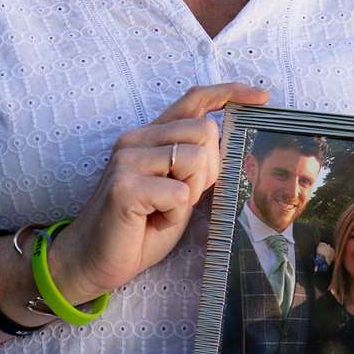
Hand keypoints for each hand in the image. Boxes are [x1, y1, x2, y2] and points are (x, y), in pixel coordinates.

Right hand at [48, 82, 267, 300]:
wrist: (91, 260)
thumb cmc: (138, 229)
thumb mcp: (177, 191)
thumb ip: (196, 165)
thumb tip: (228, 146)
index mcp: (149, 135)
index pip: (194, 100)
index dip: (229, 93)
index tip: (262, 96)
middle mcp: (136, 138)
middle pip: (205, 131)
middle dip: (210, 170)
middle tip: (183, 199)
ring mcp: (127, 160)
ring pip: (196, 159)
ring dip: (191, 193)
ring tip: (164, 211)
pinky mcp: (125, 186)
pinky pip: (179, 193)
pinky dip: (175, 215)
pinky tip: (152, 222)